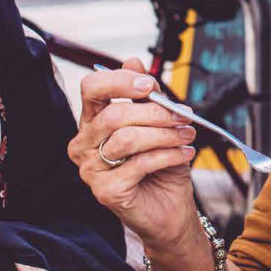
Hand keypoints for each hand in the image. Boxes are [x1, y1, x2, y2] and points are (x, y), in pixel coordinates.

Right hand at [68, 59, 200, 251]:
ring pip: (127, 139)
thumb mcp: (157, 124)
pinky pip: (139, 164)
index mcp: (92, 122)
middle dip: (155, 112)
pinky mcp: (105, 191)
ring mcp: (90, 170)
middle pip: (114, 115)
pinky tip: (184, 154)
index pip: (91, 89)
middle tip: (184, 115)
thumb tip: (134, 60)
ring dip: (164, 134)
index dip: (120, 81)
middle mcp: (83, 144)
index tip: (150, 85)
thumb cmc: (161, 166)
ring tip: (186, 136)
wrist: (170, 209)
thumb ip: (144, 95)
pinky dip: (168, 156)